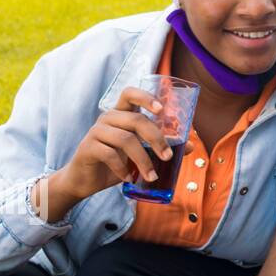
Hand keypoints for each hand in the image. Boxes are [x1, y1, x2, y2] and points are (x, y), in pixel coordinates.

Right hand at [39, 87, 191, 220]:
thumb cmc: (115, 163)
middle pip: (136, 120)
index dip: (146, 97)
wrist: (84, 181)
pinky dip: (123, 168)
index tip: (162, 109)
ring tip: (151, 176)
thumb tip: (190, 146)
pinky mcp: (87, 147)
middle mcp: (108, 118)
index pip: (130, 93)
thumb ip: (160, 147)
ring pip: (125, 139)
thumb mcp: (140, 154)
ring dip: (143, 160)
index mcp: (121, 114)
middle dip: (156, 138)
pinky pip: (109, 154)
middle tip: (168, 157)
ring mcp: (95, 132)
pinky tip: (129, 178)